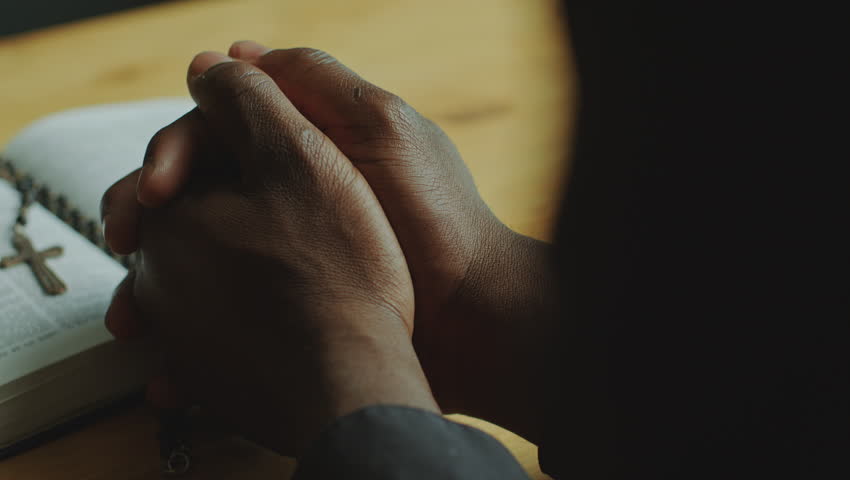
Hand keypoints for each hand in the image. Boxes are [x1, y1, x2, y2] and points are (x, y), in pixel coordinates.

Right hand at [104, 42, 556, 442]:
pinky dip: (191, 329)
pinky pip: (222, 307)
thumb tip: (236, 52)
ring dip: (154, 280)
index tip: (153, 192)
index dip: (174, 151)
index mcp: (304, 144)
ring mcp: (286, 249)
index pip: (216, 130)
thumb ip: (316, 83)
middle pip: (195, 190)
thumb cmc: (436, 220)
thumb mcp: (383, 130)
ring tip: (132, 318)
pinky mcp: (287, 301)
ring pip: (197, 252)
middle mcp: (289, 192)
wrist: (472, 315)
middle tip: (124, 244)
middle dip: (147, 214)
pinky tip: (169, 358)